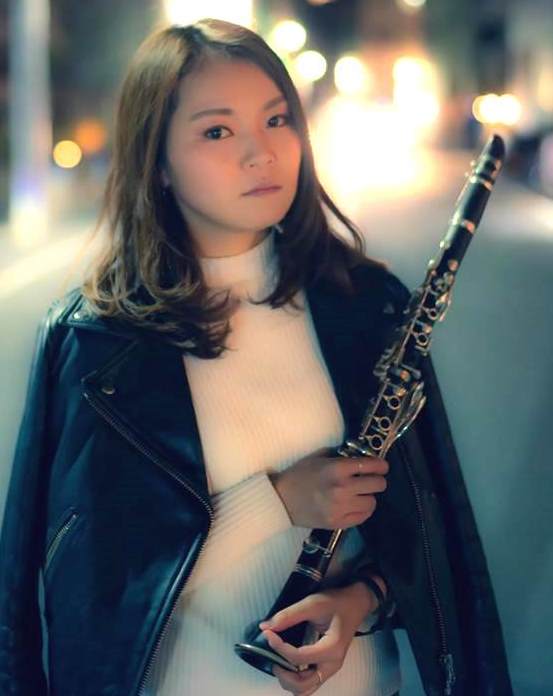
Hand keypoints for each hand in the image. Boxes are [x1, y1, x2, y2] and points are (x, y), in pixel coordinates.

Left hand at [258, 583, 376, 694]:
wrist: (355, 603)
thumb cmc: (337, 602)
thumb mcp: (313, 603)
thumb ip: (289, 615)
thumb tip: (266, 626)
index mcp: (331, 649)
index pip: (298, 657)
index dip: (278, 647)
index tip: (267, 634)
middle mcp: (332, 665)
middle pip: (302, 686)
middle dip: (283, 673)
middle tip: (272, 654)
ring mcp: (329, 669)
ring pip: (305, 689)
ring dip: (288, 680)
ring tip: (279, 660)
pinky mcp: (326, 667)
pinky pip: (308, 682)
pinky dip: (295, 678)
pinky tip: (287, 662)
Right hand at [269, 447, 388, 528]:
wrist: (281, 499)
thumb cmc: (300, 474)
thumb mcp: (319, 457)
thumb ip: (342, 456)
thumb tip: (362, 457)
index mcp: (337, 468)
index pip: (371, 466)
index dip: (381, 465)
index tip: (382, 466)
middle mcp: (342, 488)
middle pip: (378, 485)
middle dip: (377, 480)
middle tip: (372, 479)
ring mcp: (341, 508)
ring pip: (372, 502)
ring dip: (368, 496)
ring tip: (360, 493)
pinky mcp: (338, 523)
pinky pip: (363, 517)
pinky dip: (362, 510)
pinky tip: (354, 504)